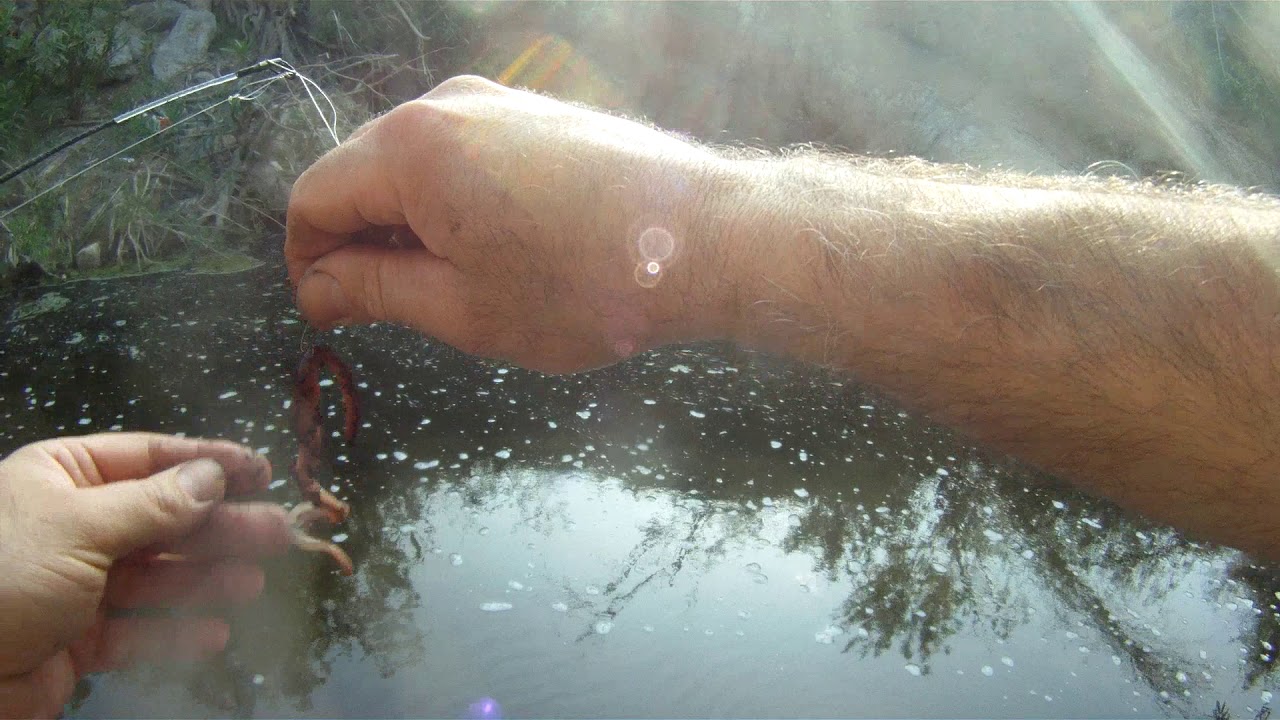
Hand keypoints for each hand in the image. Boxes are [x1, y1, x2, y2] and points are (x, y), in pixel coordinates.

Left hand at [0, 433, 291, 718]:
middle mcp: (70, 525)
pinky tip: (213, 632)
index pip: (149, 459)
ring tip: (255, 581)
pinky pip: (134, 629)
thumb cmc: (1, 578)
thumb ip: (153, 504)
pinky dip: (173, 631)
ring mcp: (73, 583)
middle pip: (161, 518)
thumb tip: (212, 474)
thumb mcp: (78, 528)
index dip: (207, 462)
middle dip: (219, 527)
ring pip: (156, 575)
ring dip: (207, 579)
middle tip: (277, 533)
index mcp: (61, 477)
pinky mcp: (74, 640)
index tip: (262, 470)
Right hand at [286, 75, 741, 372]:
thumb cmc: (585, 288)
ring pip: (413, 163)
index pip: (314, 198)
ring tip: (455, 288)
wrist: (706, 242)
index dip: (308, 262)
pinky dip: (454, 202)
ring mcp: (498, 101)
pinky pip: (464, 154)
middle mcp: (445, 105)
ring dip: (410, 224)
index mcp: (410, 149)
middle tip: (392, 311)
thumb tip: (318, 287)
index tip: (332, 313)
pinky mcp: (538, 113)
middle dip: (359, 241)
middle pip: (360, 173)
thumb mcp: (463, 308)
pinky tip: (497, 252)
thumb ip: (374, 290)